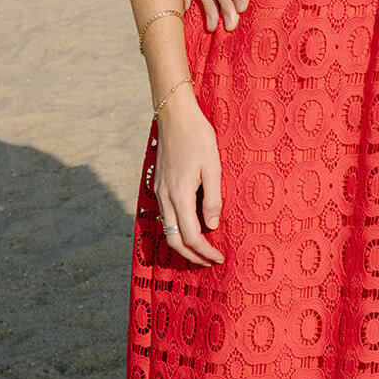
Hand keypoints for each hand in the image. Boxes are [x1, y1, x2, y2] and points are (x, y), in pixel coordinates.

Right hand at [153, 89, 224, 266]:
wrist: (175, 116)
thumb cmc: (198, 137)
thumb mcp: (212, 166)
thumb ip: (212, 198)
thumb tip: (211, 227)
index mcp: (180, 195)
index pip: (191, 236)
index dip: (205, 252)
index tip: (219, 258)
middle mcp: (165, 198)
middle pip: (173, 240)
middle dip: (191, 255)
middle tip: (209, 261)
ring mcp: (159, 192)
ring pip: (167, 229)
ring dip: (182, 243)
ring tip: (201, 249)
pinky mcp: (159, 185)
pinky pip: (165, 215)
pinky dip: (176, 228)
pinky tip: (189, 225)